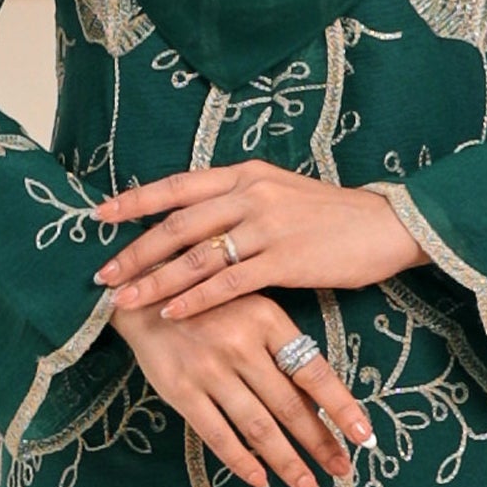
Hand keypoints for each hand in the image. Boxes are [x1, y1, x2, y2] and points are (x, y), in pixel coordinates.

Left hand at [94, 164, 425, 322]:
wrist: (388, 225)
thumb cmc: (332, 215)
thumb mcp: (280, 193)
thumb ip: (238, 201)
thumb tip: (193, 220)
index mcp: (245, 174)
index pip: (178, 186)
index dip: (135, 201)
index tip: (99, 215)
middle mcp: (250, 194)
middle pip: (177, 224)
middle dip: (134, 251)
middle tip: (102, 274)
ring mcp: (267, 226)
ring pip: (196, 256)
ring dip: (155, 280)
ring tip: (124, 299)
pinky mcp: (285, 260)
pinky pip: (228, 282)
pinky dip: (195, 298)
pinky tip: (171, 313)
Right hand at [116, 289, 370, 486]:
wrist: (142, 295)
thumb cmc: (208, 304)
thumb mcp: (252, 309)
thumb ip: (281, 350)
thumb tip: (318, 404)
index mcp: (267, 320)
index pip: (314, 372)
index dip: (341, 407)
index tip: (364, 436)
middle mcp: (241, 345)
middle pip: (290, 406)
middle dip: (320, 444)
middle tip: (343, 471)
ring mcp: (209, 370)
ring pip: (257, 426)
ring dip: (287, 462)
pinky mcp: (180, 390)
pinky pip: (217, 435)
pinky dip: (241, 462)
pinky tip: (261, 481)